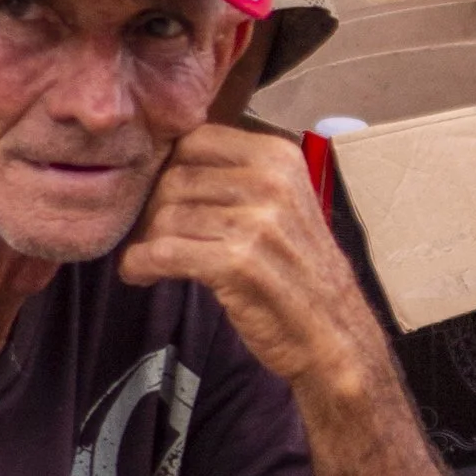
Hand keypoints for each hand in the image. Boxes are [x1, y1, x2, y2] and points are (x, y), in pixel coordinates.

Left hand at [120, 124, 377, 392]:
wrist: (334, 335)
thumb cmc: (299, 274)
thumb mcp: (283, 204)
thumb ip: (237, 177)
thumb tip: (163, 162)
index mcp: (280, 157)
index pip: (195, 139)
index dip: (168, 169)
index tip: (163, 200)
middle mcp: (272, 181)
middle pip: (175, 177)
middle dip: (153, 210)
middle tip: (151, 238)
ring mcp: (258, 222)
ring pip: (166, 216)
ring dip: (145, 242)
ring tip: (148, 262)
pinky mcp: (238, 263)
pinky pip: (164, 252)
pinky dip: (141, 265)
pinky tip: (141, 275)